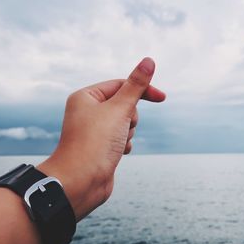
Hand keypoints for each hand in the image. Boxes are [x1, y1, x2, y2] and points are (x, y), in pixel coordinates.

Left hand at [37, 57, 164, 219]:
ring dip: (127, 133)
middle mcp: (88, 111)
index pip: (121, 84)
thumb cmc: (95, 143)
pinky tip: (115, 154)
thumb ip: (136, 85)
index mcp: (86, 97)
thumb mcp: (119, 109)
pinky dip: (124, 145)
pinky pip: (123, 138)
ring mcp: (95, 130)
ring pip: (126, 123)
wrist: (81, 182)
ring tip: (114, 144)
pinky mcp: (101, 146)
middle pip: (125, 105)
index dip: (142, 90)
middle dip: (130, 117)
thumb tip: (149, 61)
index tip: (162, 98)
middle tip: (120, 128)